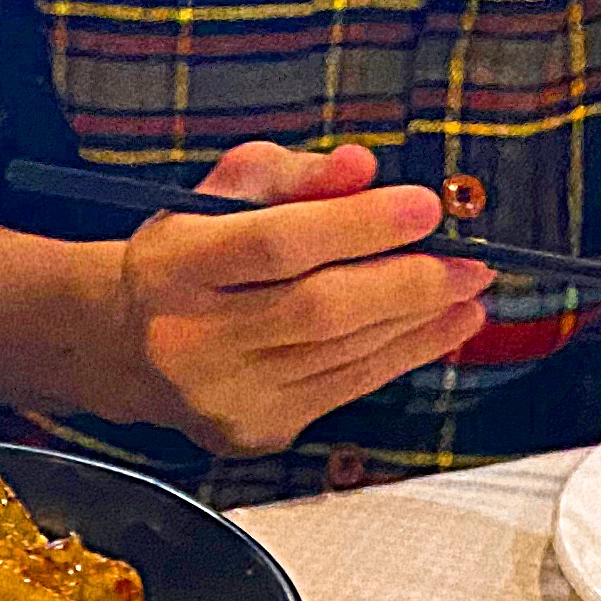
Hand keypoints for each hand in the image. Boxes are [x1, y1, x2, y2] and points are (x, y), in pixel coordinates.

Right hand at [94, 143, 490, 457]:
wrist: (129, 348)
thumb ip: (292, 174)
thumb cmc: (187, 257)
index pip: (277, 244)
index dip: (358, 225)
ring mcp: (225, 394)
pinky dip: (400, 357)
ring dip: (417, 323)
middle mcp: (193, 337)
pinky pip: (345, 390)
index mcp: (177, 265)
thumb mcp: (223, 193)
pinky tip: (440, 330)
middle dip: (407, 283)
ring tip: (468, 291)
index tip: (425, 207)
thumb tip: (362, 170)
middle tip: (471, 261)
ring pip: (340, 354)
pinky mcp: (255, 430)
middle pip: (318, 308)